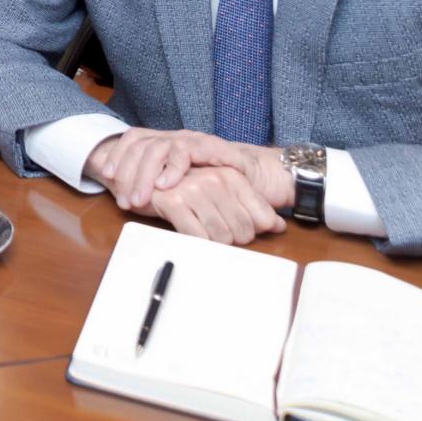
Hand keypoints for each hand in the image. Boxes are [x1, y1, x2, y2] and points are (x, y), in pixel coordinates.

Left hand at [86, 129, 295, 213]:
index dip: (117, 154)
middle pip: (141, 144)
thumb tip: (123, 196)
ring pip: (158, 147)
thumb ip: (154, 187)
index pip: (133, 139)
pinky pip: (185, 152)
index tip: (106, 176)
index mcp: (164, 142)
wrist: (253, 175)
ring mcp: (191, 140)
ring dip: (145, 174)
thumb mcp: (178, 186)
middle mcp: (175, 137)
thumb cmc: (212, 185)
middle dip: (128, 171)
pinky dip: (173, 168)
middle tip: (125, 198)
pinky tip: (166, 185)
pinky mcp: (210, 147)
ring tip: (141, 197)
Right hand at [137, 165, 286, 245]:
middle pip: (243, 231)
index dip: (254, 231)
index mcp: (231, 176)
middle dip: (233, 240)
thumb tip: (279, 226)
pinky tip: (194, 239)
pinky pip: (197, 237)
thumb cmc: (185, 186)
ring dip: (214, 244)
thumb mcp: (222, 190)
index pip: (262, 217)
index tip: (243, 232)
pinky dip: (198, 244)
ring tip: (203, 235)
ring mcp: (194, 189)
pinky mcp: (173, 202)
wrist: (142, 175)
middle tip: (217, 235)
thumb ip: (252, 206)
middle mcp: (214, 179)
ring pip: (221, 237)